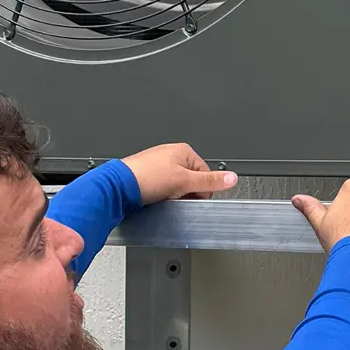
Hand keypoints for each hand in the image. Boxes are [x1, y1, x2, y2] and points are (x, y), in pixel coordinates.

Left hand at [121, 143, 237, 202]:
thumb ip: (210, 181)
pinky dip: (162, 195)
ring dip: (174, 195)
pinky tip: (155, 198)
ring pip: (177, 186)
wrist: (117, 186)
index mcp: (184, 151)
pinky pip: (163, 188)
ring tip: (163, 198)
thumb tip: (231, 178)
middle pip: (192, 180)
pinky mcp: (149, 175)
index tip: (193, 198)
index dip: (202, 190)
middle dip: (186, 192)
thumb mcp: (184, 181)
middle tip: (176, 198)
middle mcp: (171, 155)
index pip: (206, 174)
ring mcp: (159, 165)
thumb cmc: (146, 177)